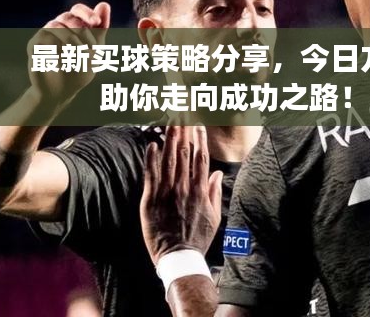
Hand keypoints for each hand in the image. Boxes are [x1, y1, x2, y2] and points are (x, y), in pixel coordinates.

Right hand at [27, 2, 110, 107]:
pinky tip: (62, 60)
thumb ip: (100, 28)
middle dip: (82, 31)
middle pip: (68, 17)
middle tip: (91, 48)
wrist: (62, 90)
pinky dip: (57, 49)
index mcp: (74, 25)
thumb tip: (104, 3)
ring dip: (71, 40)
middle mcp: (58, 26)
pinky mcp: (35, 44)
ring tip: (79, 56)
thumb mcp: (96, 49)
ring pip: (56, 25)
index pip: (78, 10)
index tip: (96, 22)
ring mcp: (45, 34)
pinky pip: (45, 38)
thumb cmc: (81, 69)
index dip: (86, 13)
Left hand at [140, 126, 222, 264]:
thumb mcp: (215, 216)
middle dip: (184, 132)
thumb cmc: (197, 237)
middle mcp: (184, 188)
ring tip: (170, 121)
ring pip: (168, 160)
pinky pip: (151, 175)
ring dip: (169, 139)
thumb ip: (216, 192)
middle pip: (184, 154)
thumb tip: (219, 173)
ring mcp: (167, 193)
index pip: (200, 158)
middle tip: (182, 114)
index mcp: (200, 190)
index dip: (199, 139)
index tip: (198, 124)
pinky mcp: (151, 200)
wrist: (178, 257)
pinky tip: (152, 143)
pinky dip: (151, 159)